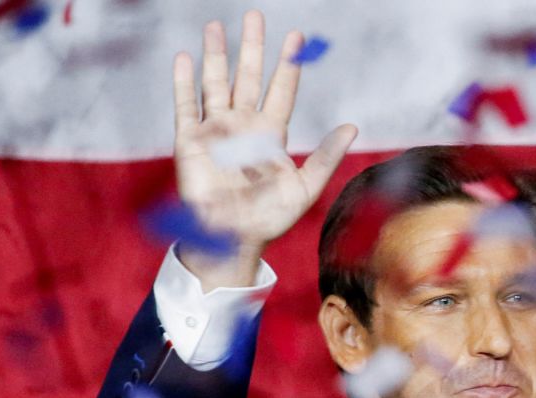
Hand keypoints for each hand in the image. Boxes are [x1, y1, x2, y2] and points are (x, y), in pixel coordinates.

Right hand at [172, 11, 356, 257]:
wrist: (233, 239)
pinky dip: (183, 82)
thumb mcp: (305, 187)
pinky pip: (185, 105)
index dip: (288, 64)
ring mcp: (215, 131)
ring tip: (216, 26)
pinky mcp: (190, 141)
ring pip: (216, 83)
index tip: (296, 37)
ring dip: (216, 55)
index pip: (281, 90)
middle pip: (248, 77)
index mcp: (270, 135)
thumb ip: (326, 156)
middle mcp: (243, 127)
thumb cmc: (269, 218)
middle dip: (252, 47)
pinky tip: (185, 58)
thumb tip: (352, 127)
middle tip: (255, 15)